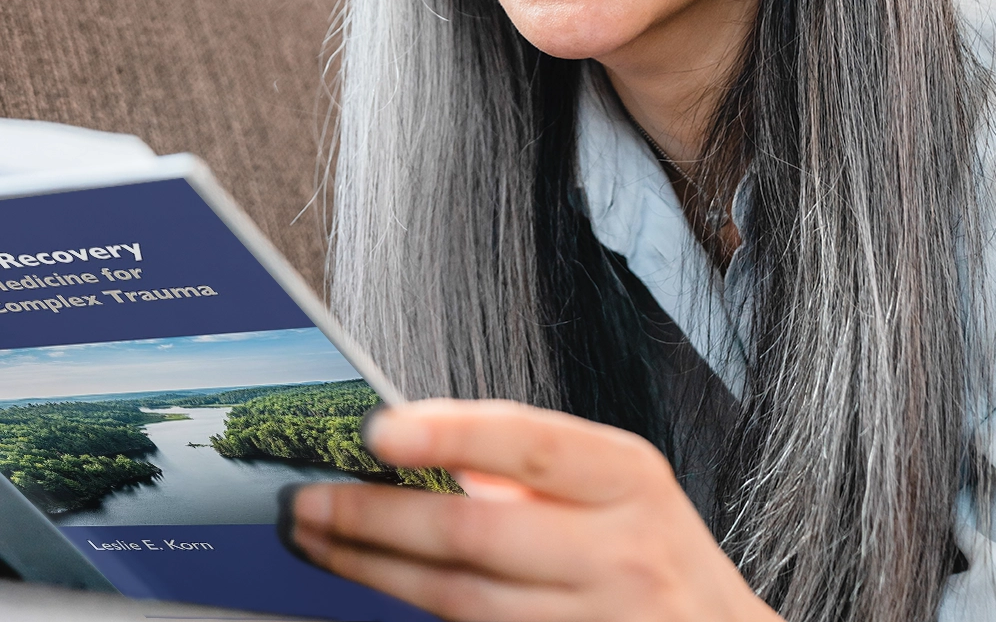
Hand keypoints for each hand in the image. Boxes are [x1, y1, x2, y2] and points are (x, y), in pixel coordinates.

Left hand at [283, 398, 777, 621]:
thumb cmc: (653, 552)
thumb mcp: (618, 485)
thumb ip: (531, 466)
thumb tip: (414, 442)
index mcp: (628, 477)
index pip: (529, 443)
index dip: (450, 432)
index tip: (378, 426)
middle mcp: (618, 551)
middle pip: (475, 533)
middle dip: (376, 516)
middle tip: (308, 499)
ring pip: (460, 601)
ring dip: (374, 569)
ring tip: (320, 539)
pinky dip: (416, 614)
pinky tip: (375, 586)